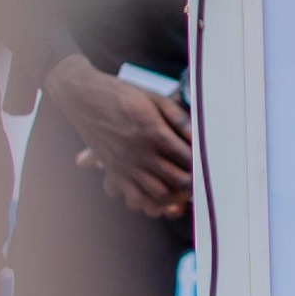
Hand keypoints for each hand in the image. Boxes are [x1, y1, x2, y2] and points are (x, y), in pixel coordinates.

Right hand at [44, 54, 191, 219]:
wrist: (85, 99)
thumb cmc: (122, 94)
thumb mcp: (154, 98)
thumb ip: (177, 117)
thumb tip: (196, 133)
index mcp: (154, 132)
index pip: (185, 156)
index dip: (200, 163)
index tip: (209, 165)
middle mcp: (140, 152)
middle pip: (174, 178)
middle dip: (190, 183)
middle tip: (201, 183)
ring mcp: (125, 164)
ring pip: (155, 192)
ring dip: (172, 195)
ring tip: (184, 193)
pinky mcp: (114, 171)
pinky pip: (131, 195)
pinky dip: (147, 201)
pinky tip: (157, 197)